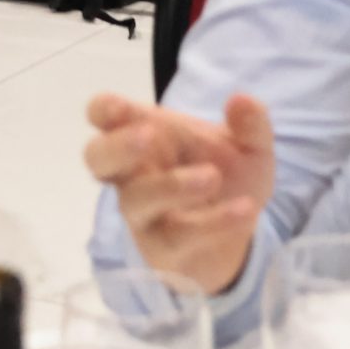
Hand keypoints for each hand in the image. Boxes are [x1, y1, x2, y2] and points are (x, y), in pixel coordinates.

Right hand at [83, 92, 277, 295]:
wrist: (241, 237)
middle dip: (118, 146)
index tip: (118, 108)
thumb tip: (241, 99)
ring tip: (212, 178)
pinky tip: (244, 210)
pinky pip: (177, 236)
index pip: (103, 116)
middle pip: (98, 158)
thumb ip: (251, 123)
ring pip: (136, 200)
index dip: (104, 110)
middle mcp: (134, 173)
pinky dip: (214, 222)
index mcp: (144, 135)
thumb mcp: (250, 147)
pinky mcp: (162, 248)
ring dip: (171, 186)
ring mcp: (143, 213)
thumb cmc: (229, 178)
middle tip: (148, 136)